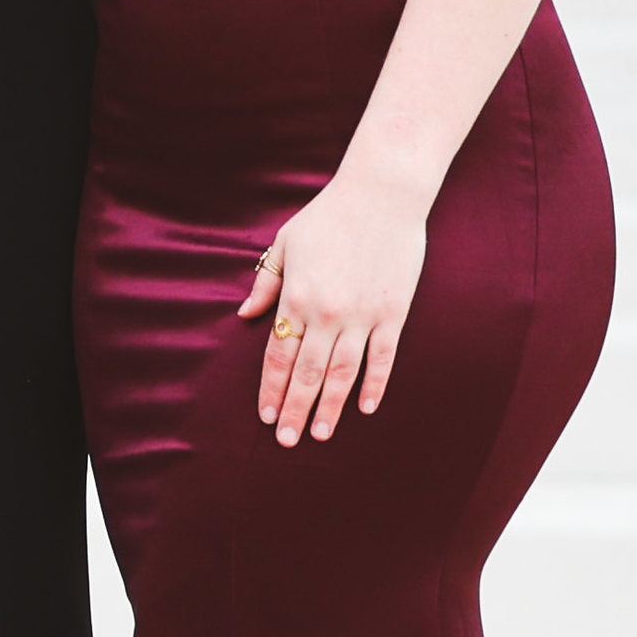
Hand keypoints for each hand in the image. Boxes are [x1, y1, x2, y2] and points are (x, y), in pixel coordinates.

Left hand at [245, 172, 425, 446]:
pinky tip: (364, 408)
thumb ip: (266, 282)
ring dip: (329, 407)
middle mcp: (327, 313)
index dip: (271, 389)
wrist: (382, 194)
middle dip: (295, 410)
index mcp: (296, 297)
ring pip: (342, 374)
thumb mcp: (285, 243)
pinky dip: (373, 385)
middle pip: (306, 373)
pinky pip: (383, 358)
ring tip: (320, 435)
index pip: (279, 356)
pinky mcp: (393, 313)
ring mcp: (362, 315)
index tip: (266, 416)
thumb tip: (244, 314)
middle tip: (287, 441)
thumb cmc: (328, 215)